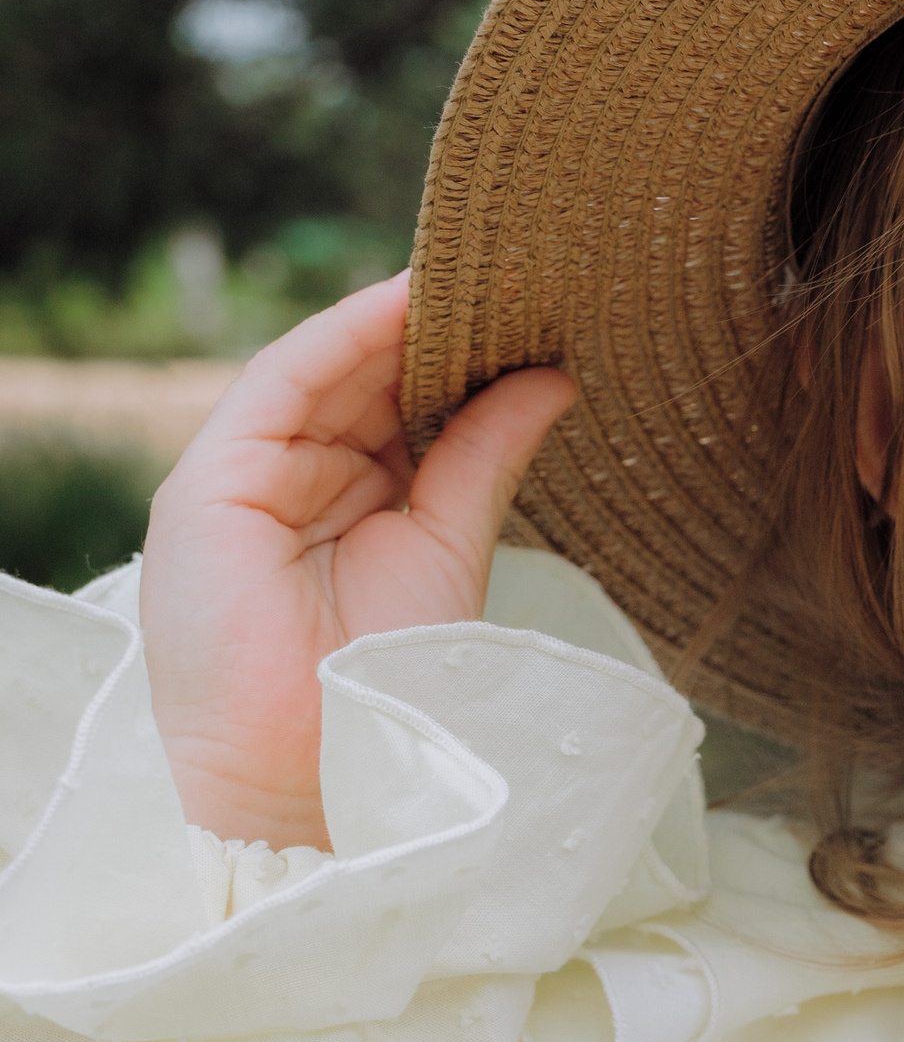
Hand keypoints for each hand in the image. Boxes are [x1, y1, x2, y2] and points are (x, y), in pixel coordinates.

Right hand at [139, 272, 575, 850]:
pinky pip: (282, 383)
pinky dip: (343, 336)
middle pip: (369, 381)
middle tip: (519, 272)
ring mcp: (248, 479)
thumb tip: (556, 378)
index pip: (403, 405)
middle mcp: (296, 481)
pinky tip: (406, 302)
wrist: (317, 769)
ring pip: (328, 370)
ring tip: (478, 272)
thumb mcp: (452, 544)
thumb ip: (487, 455)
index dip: (461, 353)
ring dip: (396, 318)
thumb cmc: (390, 678)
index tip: (531, 305)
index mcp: (354, 502)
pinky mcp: (210, 481)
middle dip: (438, 326)